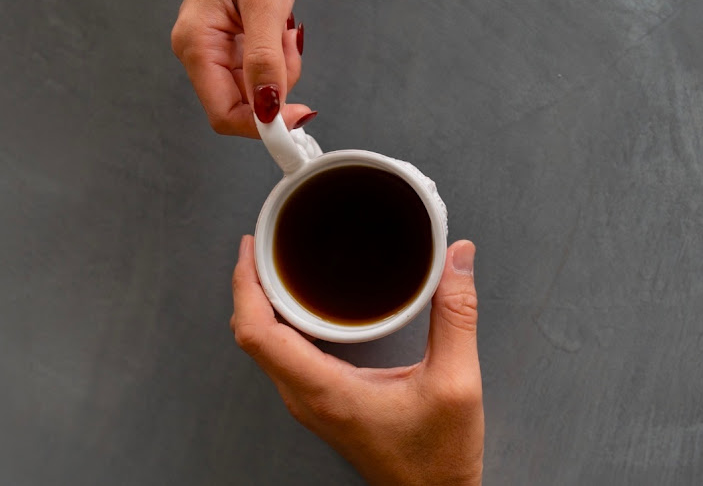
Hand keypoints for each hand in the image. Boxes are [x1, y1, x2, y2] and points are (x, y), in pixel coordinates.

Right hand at [171, 0, 314, 137]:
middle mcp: (201, 53)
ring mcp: (217, 51)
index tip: (294, 123)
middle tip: (288, 46)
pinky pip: (263, 71)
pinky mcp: (234, 47)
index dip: (260, 125)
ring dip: (282, 67)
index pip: (223, 114)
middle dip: (276, 87)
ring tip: (283, 28)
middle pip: (244, 105)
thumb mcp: (264, 3)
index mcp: (196, 45)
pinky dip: (280, 57)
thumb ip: (265, 59)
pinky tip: (280, 29)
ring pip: (258, 90)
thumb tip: (267, 109)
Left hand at [231, 236, 483, 485]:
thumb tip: (458, 257)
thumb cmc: (437, 457)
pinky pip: (283, 357)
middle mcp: (306, 397)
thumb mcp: (457, 383)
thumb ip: (456, 316)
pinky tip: (302, 304)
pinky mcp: (322, 404)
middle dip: (249, 286)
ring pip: (265, 348)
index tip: (250, 248)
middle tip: (262, 245)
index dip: (244, 285)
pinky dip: (280, 323)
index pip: (257, 334)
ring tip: (275, 266)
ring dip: (262, 304)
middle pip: (252, 336)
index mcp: (325, 390)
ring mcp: (310, 403)